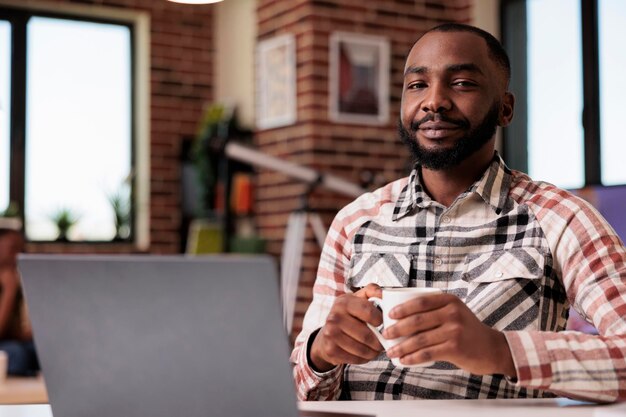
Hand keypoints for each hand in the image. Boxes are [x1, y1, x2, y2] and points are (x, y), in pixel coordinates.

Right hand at [310, 284, 383, 371]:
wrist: (326, 332)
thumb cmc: (348, 314)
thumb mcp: (357, 299)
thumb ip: (372, 291)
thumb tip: (384, 293)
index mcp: (343, 302)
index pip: (368, 311)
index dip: (379, 320)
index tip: (381, 323)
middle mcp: (334, 317)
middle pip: (366, 335)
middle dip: (379, 342)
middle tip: (383, 342)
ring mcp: (331, 334)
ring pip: (362, 350)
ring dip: (373, 352)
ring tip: (376, 349)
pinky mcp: (331, 350)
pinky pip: (356, 359)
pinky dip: (364, 359)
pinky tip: (365, 353)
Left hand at [383, 293, 515, 375]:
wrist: (492, 348)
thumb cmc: (467, 330)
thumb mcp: (455, 312)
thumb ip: (435, 309)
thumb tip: (401, 315)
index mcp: (449, 301)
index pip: (420, 302)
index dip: (402, 308)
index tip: (390, 315)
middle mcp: (452, 313)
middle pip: (417, 320)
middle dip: (397, 328)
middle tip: (385, 334)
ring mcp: (454, 331)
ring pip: (420, 339)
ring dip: (401, 346)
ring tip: (390, 351)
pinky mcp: (455, 348)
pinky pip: (427, 353)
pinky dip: (412, 358)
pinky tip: (404, 360)